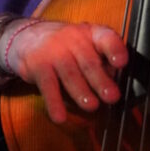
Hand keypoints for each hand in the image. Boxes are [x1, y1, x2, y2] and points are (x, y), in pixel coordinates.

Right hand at [0, 19, 127, 123]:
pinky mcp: (38, 65)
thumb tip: (114, 81)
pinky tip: (60, 117)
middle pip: (89, 62)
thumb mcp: (86, 45)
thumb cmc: (67, 46)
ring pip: (70, 74)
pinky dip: (54, 103)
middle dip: (101, 81)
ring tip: (92, 106)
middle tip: (112, 97)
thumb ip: (101, 60)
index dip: (114, 49)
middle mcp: (74, 39)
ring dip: (81, 92)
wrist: (28, 37)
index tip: (122, 62)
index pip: (106, 38)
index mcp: (91, 34)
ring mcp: (54, 51)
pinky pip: (48, 86)